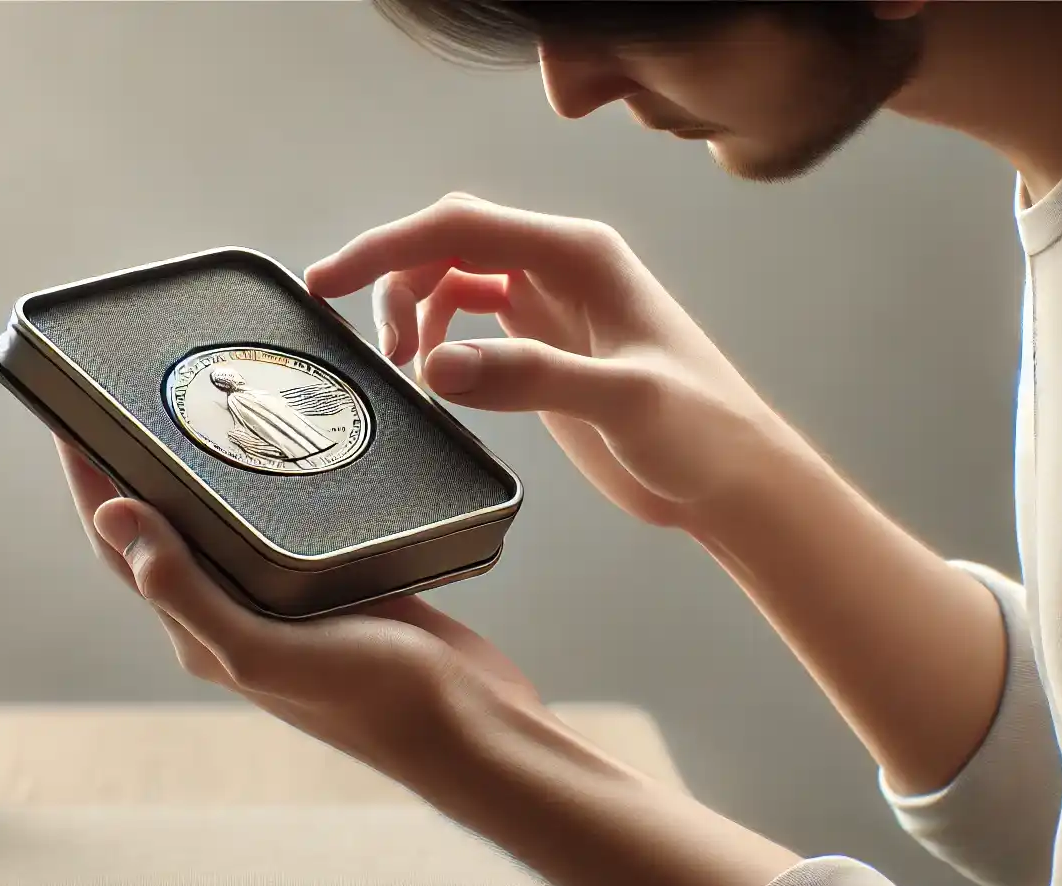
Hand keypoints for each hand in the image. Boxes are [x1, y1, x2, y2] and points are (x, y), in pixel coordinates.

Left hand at [53, 437, 542, 776]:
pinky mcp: (341, 586)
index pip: (123, 544)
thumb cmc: (379, 700)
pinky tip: (288, 445)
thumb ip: (190, 591)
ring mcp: (288, 602)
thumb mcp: (269, 650)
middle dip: (139, 464)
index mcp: (204, 632)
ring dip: (205, 468)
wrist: (474, 729)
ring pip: (228, 521)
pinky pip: (287, 525)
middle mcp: (235, 616)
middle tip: (134, 392)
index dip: (90, 480)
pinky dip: (273, 482)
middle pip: (167, 526)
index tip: (69, 412)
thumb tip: (115, 518)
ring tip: (202, 402)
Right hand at [305, 193, 794, 529]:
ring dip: (415, 311)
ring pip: (454, 279)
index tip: (328, 280)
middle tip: (367, 339)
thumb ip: (530, 378)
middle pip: (450, 243)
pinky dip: (438, 338)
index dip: (388, 248)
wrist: (732, 482)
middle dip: (395, 277)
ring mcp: (551, 306)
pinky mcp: (545, 347)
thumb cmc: (702, 432)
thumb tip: (436, 365)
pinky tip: (434, 378)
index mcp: (580, 256)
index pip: (463, 228)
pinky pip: (470, 320)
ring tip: (404, 368)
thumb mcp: (622, 402)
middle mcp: (562, 268)